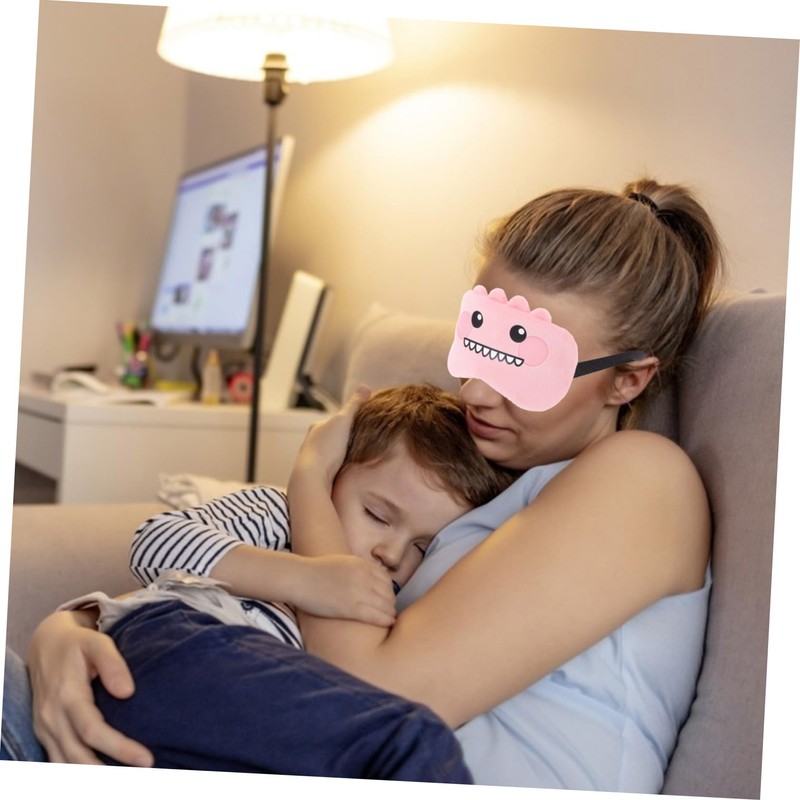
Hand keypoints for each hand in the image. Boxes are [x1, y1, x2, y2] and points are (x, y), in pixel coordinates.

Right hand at [27, 609, 153, 765]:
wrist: (47, 644)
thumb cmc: (78, 643)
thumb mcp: (97, 643)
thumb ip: (113, 664)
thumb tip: (127, 693)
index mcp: (66, 696)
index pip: (93, 731)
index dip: (119, 748)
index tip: (146, 759)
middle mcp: (51, 717)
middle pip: (79, 756)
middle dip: (109, 772)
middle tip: (141, 776)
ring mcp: (45, 728)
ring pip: (66, 764)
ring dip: (92, 776)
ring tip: (124, 779)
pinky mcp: (45, 733)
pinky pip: (58, 761)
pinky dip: (78, 771)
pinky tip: (103, 771)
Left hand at [292, 386, 371, 488]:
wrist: (312, 477)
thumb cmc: (327, 447)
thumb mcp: (344, 420)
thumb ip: (354, 405)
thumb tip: (366, 386)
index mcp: (316, 426)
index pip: (335, 420)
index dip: (349, 422)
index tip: (362, 425)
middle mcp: (311, 441)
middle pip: (333, 437)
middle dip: (345, 440)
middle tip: (362, 443)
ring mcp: (312, 458)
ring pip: (331, 453)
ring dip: (342, 455)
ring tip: (357, 458)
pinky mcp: (316, 473)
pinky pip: (331, 467)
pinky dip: (339, 467)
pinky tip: (347, 471)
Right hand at [292, 554, 395, 627]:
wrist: (299, 578)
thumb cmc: (315, 571)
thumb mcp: (343, 561)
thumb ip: (358, 568)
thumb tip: (370, 576)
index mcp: (362, 564)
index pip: (386, 579)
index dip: (388, 590)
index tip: (386, 597)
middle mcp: (364, 576)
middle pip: (388, 592)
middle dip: (390, 601)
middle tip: (389, 609)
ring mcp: (359, 592)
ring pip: (386, 604)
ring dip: (390, 611)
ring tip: (390, 617)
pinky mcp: (351, 608)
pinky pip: (376, 615)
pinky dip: (386, 619)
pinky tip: (389, 623)